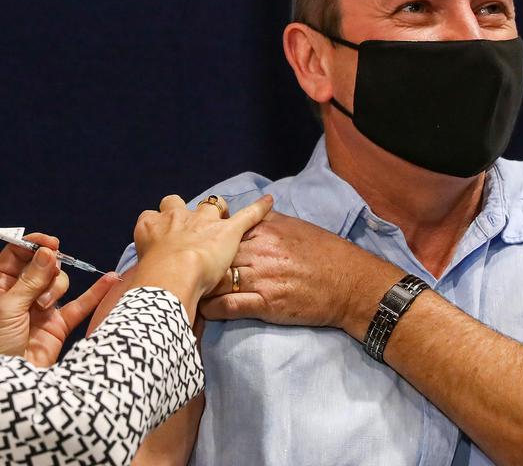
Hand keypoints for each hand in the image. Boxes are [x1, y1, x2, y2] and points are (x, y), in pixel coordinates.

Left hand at [0, 233, 119, 366]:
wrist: (9, 384)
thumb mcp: (6, 309)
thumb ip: (29, 280)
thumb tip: (47, 252)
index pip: (16, 254)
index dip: (33, 245)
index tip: (51, 243)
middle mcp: (19, 295)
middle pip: (41, 264)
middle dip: (45, 269)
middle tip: (44, 280)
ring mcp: (40, 309)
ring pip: (58, 281)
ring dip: (54, 288)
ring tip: (43, 307)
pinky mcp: (58, 325)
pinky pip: (80, 304)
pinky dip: (94, 292)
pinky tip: (110, 279)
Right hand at [130, 193, 273, 302]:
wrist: (173, 275)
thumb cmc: (150, 279)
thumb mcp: (136, 273)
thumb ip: (140, 272)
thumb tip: (139, 287)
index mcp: (151, 227)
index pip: (150, 217)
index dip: (157, 225)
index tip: (161, 238)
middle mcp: (176, 217)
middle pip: (175, 203)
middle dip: (181, 211)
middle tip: (186, 227)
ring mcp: (204, 221)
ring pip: (210, 205)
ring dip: (214, 211)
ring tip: (219, 219)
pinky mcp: (229, 230)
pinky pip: (248, 214)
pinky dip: (259, 208)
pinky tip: (268, 202)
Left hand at [199, 211, 402, 333]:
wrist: (349, 284)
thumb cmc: (324, 254)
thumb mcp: (295, 226)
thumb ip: (267, 219)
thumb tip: (248, 211)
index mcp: (263, 231)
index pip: (220, 232)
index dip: (200, 240)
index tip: (185, 245)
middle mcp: (258, 252)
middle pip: (213, 256)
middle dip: (192, 264)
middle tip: (173, 271)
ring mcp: (261, 278)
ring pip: (216, 281)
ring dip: (197, 287)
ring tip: (181, 292)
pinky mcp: (266, 304)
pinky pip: (228, 306)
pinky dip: (211, 309)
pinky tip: (202, 310)